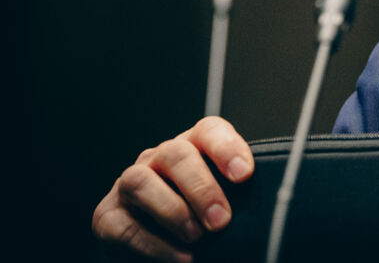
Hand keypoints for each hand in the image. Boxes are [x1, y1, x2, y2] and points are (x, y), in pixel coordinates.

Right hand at [92, 116, 253, 261]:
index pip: (209, 131)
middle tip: (221, 220)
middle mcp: (159, 158)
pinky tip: (179, 258)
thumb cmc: (199, 216)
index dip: (226, 148)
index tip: (244, 175)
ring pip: (141, 181)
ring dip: (172, 210)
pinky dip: (152, 244)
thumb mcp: (224, 200)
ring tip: (196, 237)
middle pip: (177, 154)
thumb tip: (269, 210)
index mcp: (193, 147)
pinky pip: (123, 225)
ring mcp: (129, 184)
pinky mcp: (107, 216)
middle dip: (201, 188)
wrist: (157, 246)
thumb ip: (240, 196)